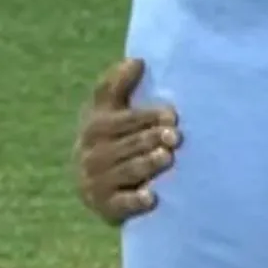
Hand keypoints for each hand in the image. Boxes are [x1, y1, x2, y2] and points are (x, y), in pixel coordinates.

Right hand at [74, 58, 180, 224]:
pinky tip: (151, 198)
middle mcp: (92, 154)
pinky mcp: (104, 206)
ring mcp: (95, 182)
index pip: (122, 119)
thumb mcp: (109, 108)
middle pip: (126, 145)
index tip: (173, 116)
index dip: (148, 117)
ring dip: (147, 164)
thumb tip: (137, 60)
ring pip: (126, 171)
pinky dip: (135, 202)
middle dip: (152, 139)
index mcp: (95, 125)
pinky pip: (120, 204)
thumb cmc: (112, 136)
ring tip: (167, 158)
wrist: (95, 182)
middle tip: (176, 138)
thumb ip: (118, 84)